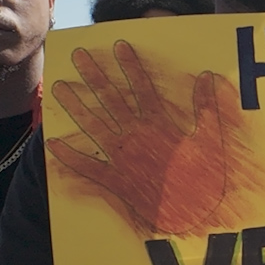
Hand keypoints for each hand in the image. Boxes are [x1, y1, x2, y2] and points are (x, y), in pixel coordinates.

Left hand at [48, 40, 245, 235]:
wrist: (190, 219)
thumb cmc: (204, 182)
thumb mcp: (212, 141)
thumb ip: (207, 108)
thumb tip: (208, 77)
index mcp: (159, 125)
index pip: (142, 87)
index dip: (131, 66)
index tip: (118, 45)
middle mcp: (135, 136)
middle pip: (111, 100)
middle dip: (94, 76)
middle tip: (78, 55)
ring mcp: (122, 158)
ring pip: (93, 126)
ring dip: (76, 106)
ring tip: (60, 87)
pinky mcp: (115, 180)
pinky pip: (88, 167)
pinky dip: (70, 156)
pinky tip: (52, 144)